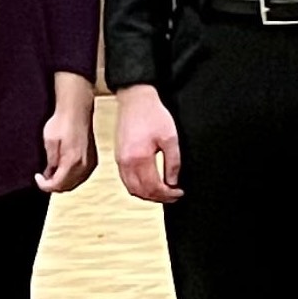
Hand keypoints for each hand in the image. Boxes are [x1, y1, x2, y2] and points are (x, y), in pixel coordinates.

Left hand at [37, 74, 98, 193]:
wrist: (76, 111)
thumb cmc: (62, 122)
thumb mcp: (49, 142)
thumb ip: (50, 161)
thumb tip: (50, 174)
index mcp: (72, 161)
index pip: (57, 184)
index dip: (44, 185)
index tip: (37, 178)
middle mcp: (84, 165)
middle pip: (67, 187)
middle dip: (53, 185)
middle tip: (43, 178)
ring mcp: (91, 162)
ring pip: (75, 183)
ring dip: (63, 182)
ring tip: (51, 173)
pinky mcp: (93, 159)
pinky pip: (82, 176)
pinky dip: (71, 177)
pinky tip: (63, 169)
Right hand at [114, 84, 183, 203]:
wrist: (135, 100)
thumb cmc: (153, 114)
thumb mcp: (171, 138)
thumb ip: (173, 162)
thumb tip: (173, 182)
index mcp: (139, 158)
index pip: (153, 187)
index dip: (167, 194)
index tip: (179, 193)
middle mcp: (125, 162)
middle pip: (141, 192)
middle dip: (158, 198)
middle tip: (173, 196)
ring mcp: (119, 160)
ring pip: (131, 188)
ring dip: (147, 195)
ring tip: (163, 193)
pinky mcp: (118, 157)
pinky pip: (126, 180)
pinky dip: (138, 187)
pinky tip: (150, 184)